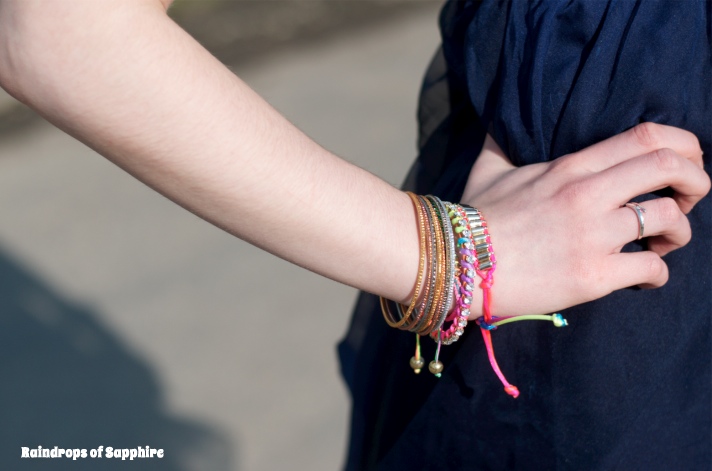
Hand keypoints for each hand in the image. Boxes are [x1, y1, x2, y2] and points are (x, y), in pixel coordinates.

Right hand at [460, 123, 709, 316]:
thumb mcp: (488, 170)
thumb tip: (500, 117)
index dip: (683, 144)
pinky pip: (651, 269)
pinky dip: (659, 274)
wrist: (457, 264)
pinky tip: (645, 277)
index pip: (646, 137)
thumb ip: (502, 140)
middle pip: (670, 168)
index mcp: (569, 167)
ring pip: (670, 221)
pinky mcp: (592, 277)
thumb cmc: (474, 217)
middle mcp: (587, 196)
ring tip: (665, 244)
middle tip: (690, 197)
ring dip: (680, 233)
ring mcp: (592, 236)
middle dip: (697, 181)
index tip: (684, 160)